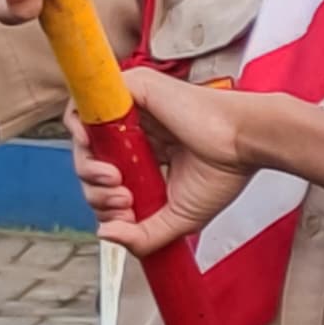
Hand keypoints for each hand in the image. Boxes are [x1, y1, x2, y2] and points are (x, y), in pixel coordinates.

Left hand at [78, 64, 265, 254]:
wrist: (244, 142)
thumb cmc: (225, 171)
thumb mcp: (177, 218)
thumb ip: (142, 235)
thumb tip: (105, 234)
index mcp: (149, 156)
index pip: (108, 178)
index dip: (105, 201)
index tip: (127, 213)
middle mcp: (139, 131)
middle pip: (92, 161)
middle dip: (96, 190)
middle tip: (122, 199)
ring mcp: (134, 110)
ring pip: (85, 137)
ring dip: (88, 167)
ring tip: (114, 180)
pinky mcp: (132, 89)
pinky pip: (88, 102)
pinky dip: (78, 127)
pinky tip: (94, 150)